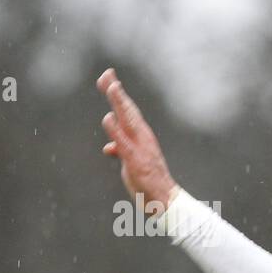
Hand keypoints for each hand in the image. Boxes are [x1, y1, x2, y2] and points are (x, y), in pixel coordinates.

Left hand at [97, 67, 178, 211]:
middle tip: (107, 73)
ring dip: (120, 104)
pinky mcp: (135, 160)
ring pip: (128, 121)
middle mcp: (142, 137)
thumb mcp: (130, 162)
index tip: (109, 77)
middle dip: (116, 91)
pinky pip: (124, 143)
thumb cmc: (149, 181)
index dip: (117, 94)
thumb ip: (120, 151)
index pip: (127, 110)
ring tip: (111, 86)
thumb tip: (108, 148)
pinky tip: (108, 118)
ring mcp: (140, 147)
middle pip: (127, 109)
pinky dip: (116, 130)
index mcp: (141, 136)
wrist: (164, 199)